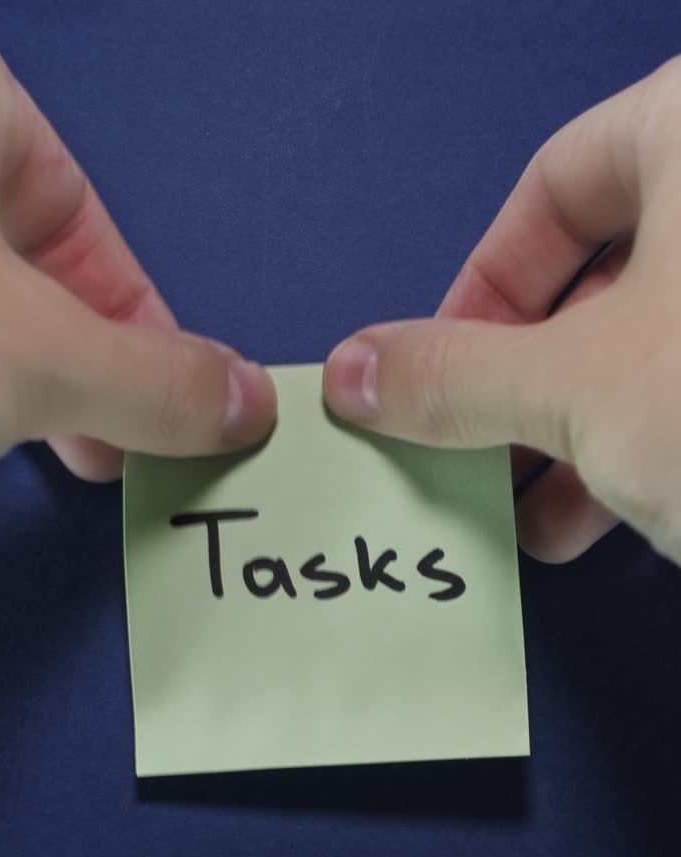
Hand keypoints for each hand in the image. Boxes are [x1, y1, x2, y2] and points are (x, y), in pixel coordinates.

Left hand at [0, 18, 275, 480]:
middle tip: (118, 443)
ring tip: (67, 457)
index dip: (137, 316)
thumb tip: (245, 403)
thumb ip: (152, 382)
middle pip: (33, 264)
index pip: (83, 211)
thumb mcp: (33, 354)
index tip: (173, 395)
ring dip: (28, 390)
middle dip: (82, 367)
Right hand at [324, 59, 680, 566]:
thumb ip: (453, 373)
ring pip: (663, 340)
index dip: (478, 287)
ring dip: (583, 435)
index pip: (554, 184)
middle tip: (478, 460)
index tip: (434, 373)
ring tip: (537, 521)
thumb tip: (356, 371)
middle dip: (528, 386)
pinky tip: (614, 523)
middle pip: (607, 272)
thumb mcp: (577, 387)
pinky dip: (654, 447)